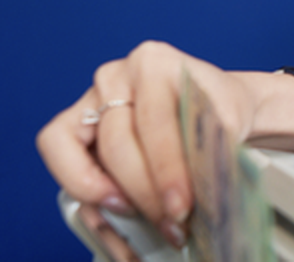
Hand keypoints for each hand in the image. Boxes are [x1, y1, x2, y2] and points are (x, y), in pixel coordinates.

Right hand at [36, 41, 293, 249]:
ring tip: (147, 226)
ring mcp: (90, 104)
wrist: (215, 108)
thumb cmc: (218, 110)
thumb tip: (206, 185)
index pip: (153, 120)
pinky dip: (91, 206)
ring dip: (114, 204)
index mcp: (153, 61)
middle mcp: (115, 77)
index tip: (183, 207)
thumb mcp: (229, 117)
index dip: (166, 169)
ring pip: (81, 159)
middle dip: (145, 192)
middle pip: (116, 143)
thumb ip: (215, 143)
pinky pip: (64, 169)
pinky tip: (120, 230)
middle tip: (173, 224)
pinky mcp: (76, 134)